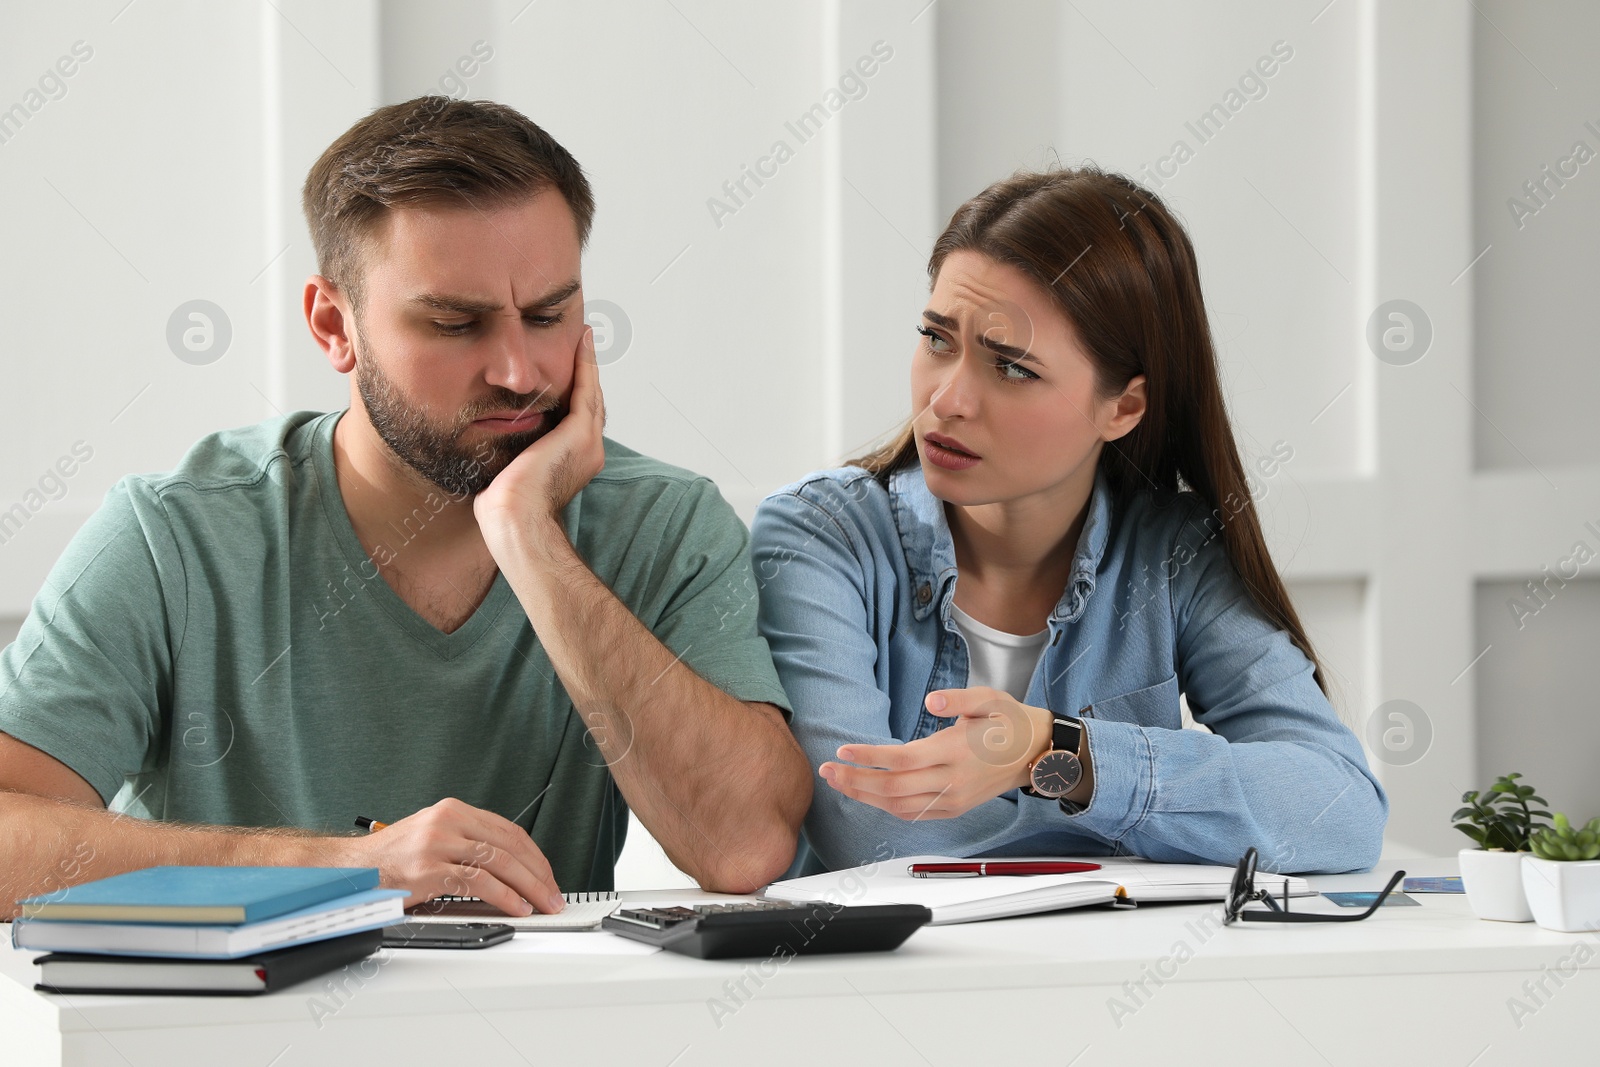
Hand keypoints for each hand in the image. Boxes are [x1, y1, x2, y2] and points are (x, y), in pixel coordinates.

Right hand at [339, 797, 563, 914]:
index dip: (535, 856)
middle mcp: (447, 821)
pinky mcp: (428, 870)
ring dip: (528, 887)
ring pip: (499, 862)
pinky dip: (504, 897)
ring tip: (542, 904)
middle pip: (510, 845)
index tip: (548, 876)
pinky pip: (478, 883)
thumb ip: (467, 842)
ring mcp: (437, 844)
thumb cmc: (390, 858)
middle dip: (538, 873)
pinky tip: (516, 907)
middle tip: (553, 894)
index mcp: (453, 809)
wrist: (349, 869)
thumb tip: (511, 868)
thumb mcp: (432, 836)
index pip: (509, 830)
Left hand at [474, 326, 605, 540]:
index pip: (577, 420)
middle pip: (590, 403)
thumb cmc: (505, 510)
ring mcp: (588, 442)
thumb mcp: (509, 475)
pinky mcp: (579, 432)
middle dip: (586, 374)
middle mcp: (589, 451)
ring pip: (591, 393)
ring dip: (589, 363)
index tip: (569, 372)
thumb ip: (510, 457)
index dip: (575, 394)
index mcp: (573, 462)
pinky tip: (582, 342)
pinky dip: (587, 364)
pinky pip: (586, 389)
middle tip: (583, 344)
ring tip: (585, 337)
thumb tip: (489, 447)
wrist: (515, 520)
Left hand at [818, 688, 1055, 819]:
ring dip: (865, 797)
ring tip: (839, 783)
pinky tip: (868, 795)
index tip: (842, 750)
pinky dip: (886, 807)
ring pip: (900, 807)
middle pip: (894, 788)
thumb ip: (958, 699)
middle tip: (827, 771)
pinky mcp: (954, 808)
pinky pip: (914, 814)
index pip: (903, 760)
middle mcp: (953, 780)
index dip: (869, 757)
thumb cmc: (1009, 722)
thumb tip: (930, 701)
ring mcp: (953, 799)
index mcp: (957, 751)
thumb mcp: (989, 698)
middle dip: (856, 782)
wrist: (1036, 754)